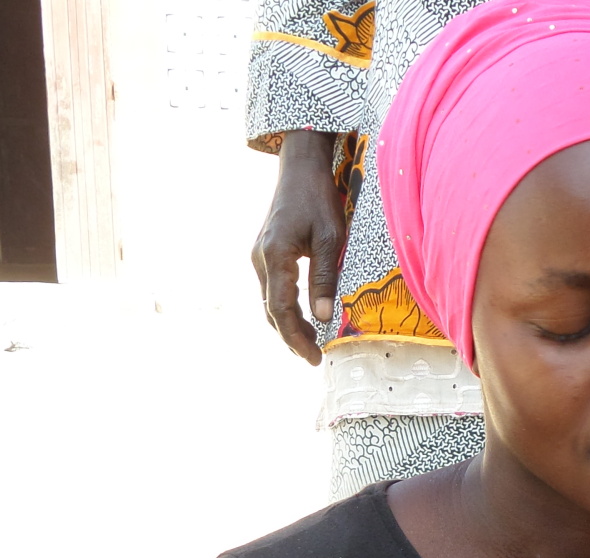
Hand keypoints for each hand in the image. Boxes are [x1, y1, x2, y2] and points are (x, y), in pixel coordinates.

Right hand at [252, 130, 348, 364]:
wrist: (300, 168)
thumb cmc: (319, 199)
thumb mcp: (330, 239)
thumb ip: (325, 278)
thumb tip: (325, 318)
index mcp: (275, 256)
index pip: (281, 309)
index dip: (296, 338)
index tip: (314, 358)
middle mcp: (260, 259)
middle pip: (272, 311)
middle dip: (292, 337)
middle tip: (314, 357)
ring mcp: (259, 256)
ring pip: (270, 302)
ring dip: (289, 325)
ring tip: (313, 342)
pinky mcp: (264, 254)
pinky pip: (272, 290)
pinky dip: (286, 308)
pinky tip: (305, 317)